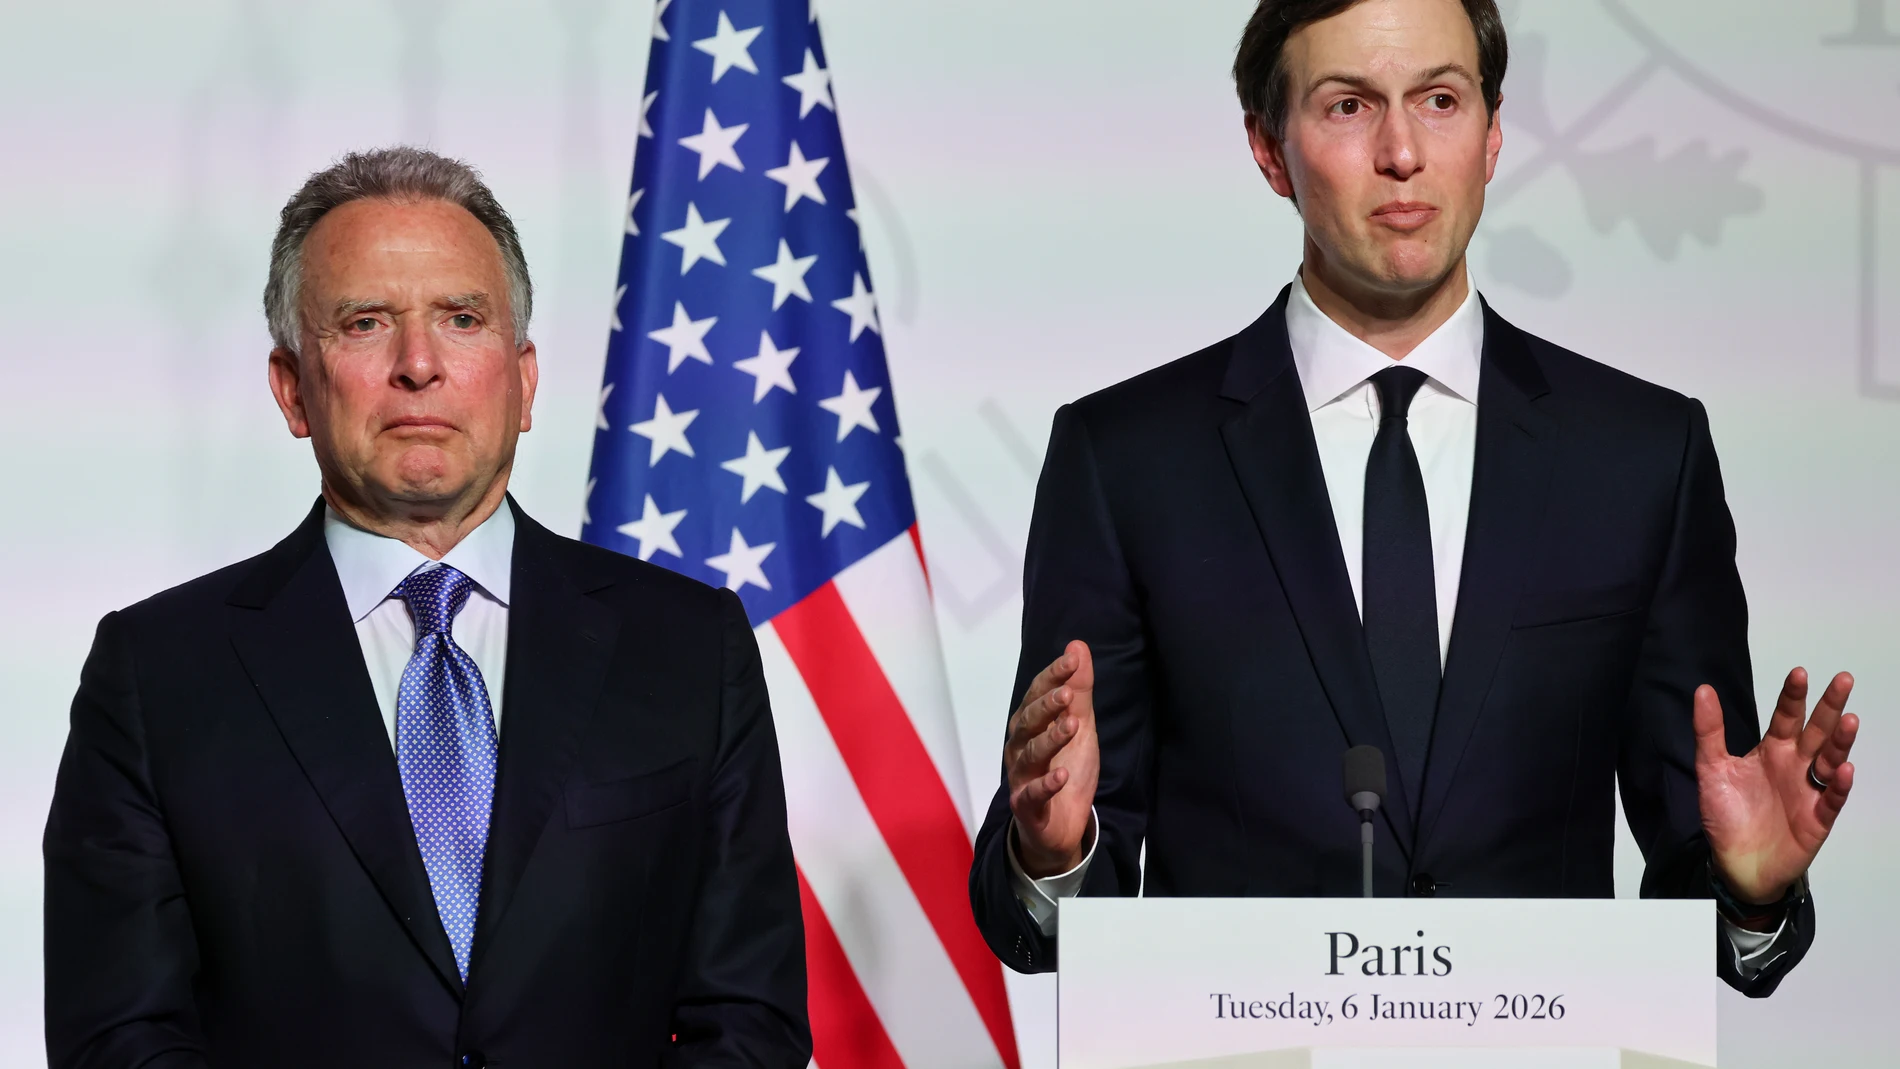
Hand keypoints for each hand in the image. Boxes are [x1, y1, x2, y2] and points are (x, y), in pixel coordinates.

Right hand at [1005, 640, 1098, 877]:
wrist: (1060, 824)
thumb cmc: (1065, 767)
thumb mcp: (1080, 725)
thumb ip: (1079, 689)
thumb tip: (1077, 646)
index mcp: (1029, 724)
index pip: (1038, 693)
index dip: (1053, 675)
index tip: (1073, 659)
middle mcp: (1020, 747)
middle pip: (1028, 721)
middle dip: (1046, 706)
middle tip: (1068, 693)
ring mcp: (1021, 777)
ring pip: (1031, 755)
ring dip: (1050, 740)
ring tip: (1071, 726)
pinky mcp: (1027, 806)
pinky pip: (1033, 794)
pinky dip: (1046, 785)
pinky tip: (1061, 776)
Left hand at [1696, 668, 1858, 904]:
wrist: (1735, 864)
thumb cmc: (1726, 816)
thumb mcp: (1711, 769)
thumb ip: (1709, 731)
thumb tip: (1703, 689)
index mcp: (1771, 751)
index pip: (1786, 718)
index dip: (1792, 697)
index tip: (1799, 672)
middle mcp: (1795, 766)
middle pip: (1816, 731)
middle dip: (1829, 707)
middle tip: (1843, 680)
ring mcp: (1809, 791)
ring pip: (1830, 761)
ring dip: (1840, 742)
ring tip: (1848, 720)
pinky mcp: (1817, 819)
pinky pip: (1832, 799)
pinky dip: (1839, 785)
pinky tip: (1843, 770)